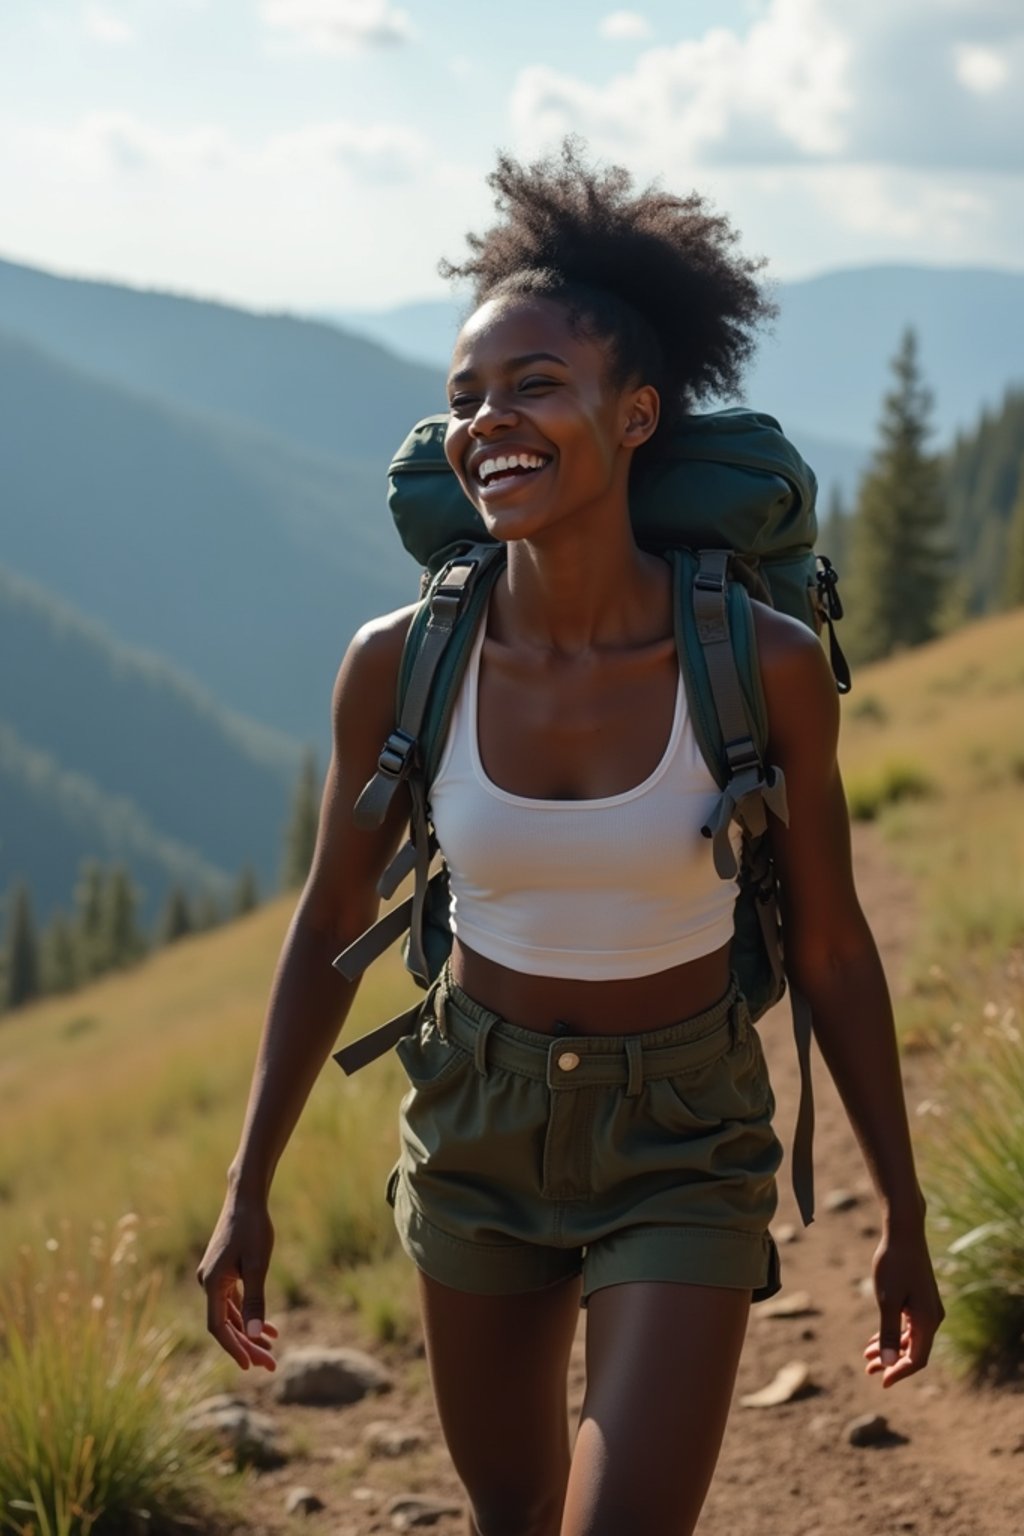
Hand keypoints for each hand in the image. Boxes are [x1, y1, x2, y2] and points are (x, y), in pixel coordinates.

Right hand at [197, 1197, 278, 1370]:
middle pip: (226, 1324)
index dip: (234, 1348)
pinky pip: (234, 1301)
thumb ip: (255, 1300)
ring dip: (249, 1332)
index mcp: (211, 1283)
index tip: (251, 1366)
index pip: (219, 1327)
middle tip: (271, 1364)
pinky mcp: (224, 1271)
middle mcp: (208, 1283)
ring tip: (271, 1349)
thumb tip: (254, 1334)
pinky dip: (249, 1314)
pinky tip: (268, 1327)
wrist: (246, 1197)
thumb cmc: (253, 1227)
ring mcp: (215, 1277)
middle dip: (247, 1344)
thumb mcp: (258, 1265)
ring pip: (231, 1314)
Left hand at [863, 1228, 943, 1386]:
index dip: (899, 1372)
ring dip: (891, 1348)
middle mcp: (932, 1317)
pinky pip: (909, 1325)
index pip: (917, 1359)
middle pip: (914, 1351)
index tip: (880, 1381)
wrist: (903, 1232)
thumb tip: (889, 1364)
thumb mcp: (887, 1301)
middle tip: (868, 1369)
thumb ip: (889, 1333)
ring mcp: (927, 1307)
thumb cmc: (893, 1265)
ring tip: (867, 1356)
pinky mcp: (920, 1298)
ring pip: (911, 1338)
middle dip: (892, 1362)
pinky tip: (876, 1338)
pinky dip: (894, 1333)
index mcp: (927, 1321)